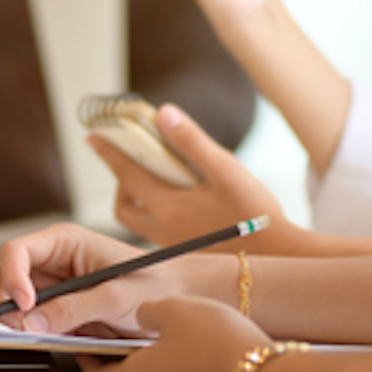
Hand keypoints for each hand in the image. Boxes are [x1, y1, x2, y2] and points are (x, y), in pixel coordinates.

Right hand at [0, 223, 210, 335]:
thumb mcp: (116, 297)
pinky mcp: (53, 310)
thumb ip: (74, 308)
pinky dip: (23, 330)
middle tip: (16, 325)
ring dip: (9, 316)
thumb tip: (32, 321)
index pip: (16, 251)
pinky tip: (38, 337)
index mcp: (63, 242)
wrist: (176, 302)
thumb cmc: (154, 285)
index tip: (24, 305)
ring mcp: (49, 287)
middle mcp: (50, 261)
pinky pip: (25, 319)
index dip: (11, 278)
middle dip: (0, 298)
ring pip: (6, 297)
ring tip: (29, 333)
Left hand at [77, 296, 268, 371]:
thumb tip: (141, 312)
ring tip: (148, 320)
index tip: (78, 342)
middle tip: (109, 327)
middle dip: (112, 352)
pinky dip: (172, 349)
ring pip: (153, 367)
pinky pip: (179, 365)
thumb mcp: (169, 309)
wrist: (264, 368)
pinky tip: (184, 327)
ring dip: (145, 348)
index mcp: (140, 371)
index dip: (83, 361)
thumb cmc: (215, 342)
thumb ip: (147, 310)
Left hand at [93, 103, 290, 251]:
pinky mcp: (187, 252)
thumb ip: (191, 141)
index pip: (126, 174)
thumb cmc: (254, 213)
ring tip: (157, 178)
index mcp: (168, 207)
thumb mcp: (225, 169)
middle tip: (131, 163)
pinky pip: (159, 231)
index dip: (108, 153)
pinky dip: (159, 212)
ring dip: (139, 199)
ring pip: (141, 221)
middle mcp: (163, 229)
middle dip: (121, 184)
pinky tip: (182, 200)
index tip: (92, 135)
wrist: (280, 258)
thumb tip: (162, 114)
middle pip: (125, 207)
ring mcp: (174, 245)